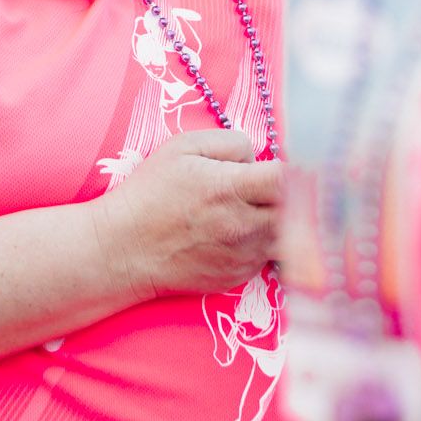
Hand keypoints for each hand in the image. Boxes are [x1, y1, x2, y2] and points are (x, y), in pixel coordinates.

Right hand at [97, 131, 282, 303]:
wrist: (124, 249)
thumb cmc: (150, 193)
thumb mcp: (182, 148)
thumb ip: (231, 143)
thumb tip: (259, 157)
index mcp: (229, 189)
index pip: (287, 179)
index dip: (292, 169)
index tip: (280, 167)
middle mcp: (242, 226)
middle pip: (296, 210)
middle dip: (291, 196)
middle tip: (271, 188)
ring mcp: (243, 256)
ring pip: (287, 236)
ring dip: (279, 221)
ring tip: (253, 211)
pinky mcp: (238, 277)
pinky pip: (268, 256)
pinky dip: (263, 243)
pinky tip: (238, 233)